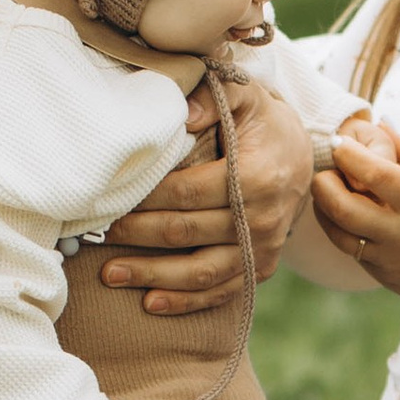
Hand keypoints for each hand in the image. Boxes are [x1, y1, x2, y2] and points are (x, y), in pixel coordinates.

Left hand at [99, 84, 310, 315]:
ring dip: (152, 276)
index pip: (186, 193)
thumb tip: (184, 115)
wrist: (302, 156)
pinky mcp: (261, 269)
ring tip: (110, 275)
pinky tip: (151, 302)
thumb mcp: (246, 96)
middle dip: (136, 236)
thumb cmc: (263, 123)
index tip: (111, 199)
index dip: (145, 198)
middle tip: (96, 235)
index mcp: (255, 177)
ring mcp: (262, 249)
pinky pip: (220, 291)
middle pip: (185, 233)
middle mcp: (261, 219)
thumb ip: (213, 97)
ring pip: (200, 271)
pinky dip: (185, 301)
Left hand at [310, 122, 399, 321]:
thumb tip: (382, 127)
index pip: (375, 174)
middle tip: (324, 168)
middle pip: (343, 207)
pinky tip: (346, 215)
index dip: (349, 154)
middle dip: (324, 183)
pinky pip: (353, 252)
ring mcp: (391, 262)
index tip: (338, 140)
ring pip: (339, 234)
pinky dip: (342, 230)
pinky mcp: (385, 279)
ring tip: (328, 190)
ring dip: (324, 209)